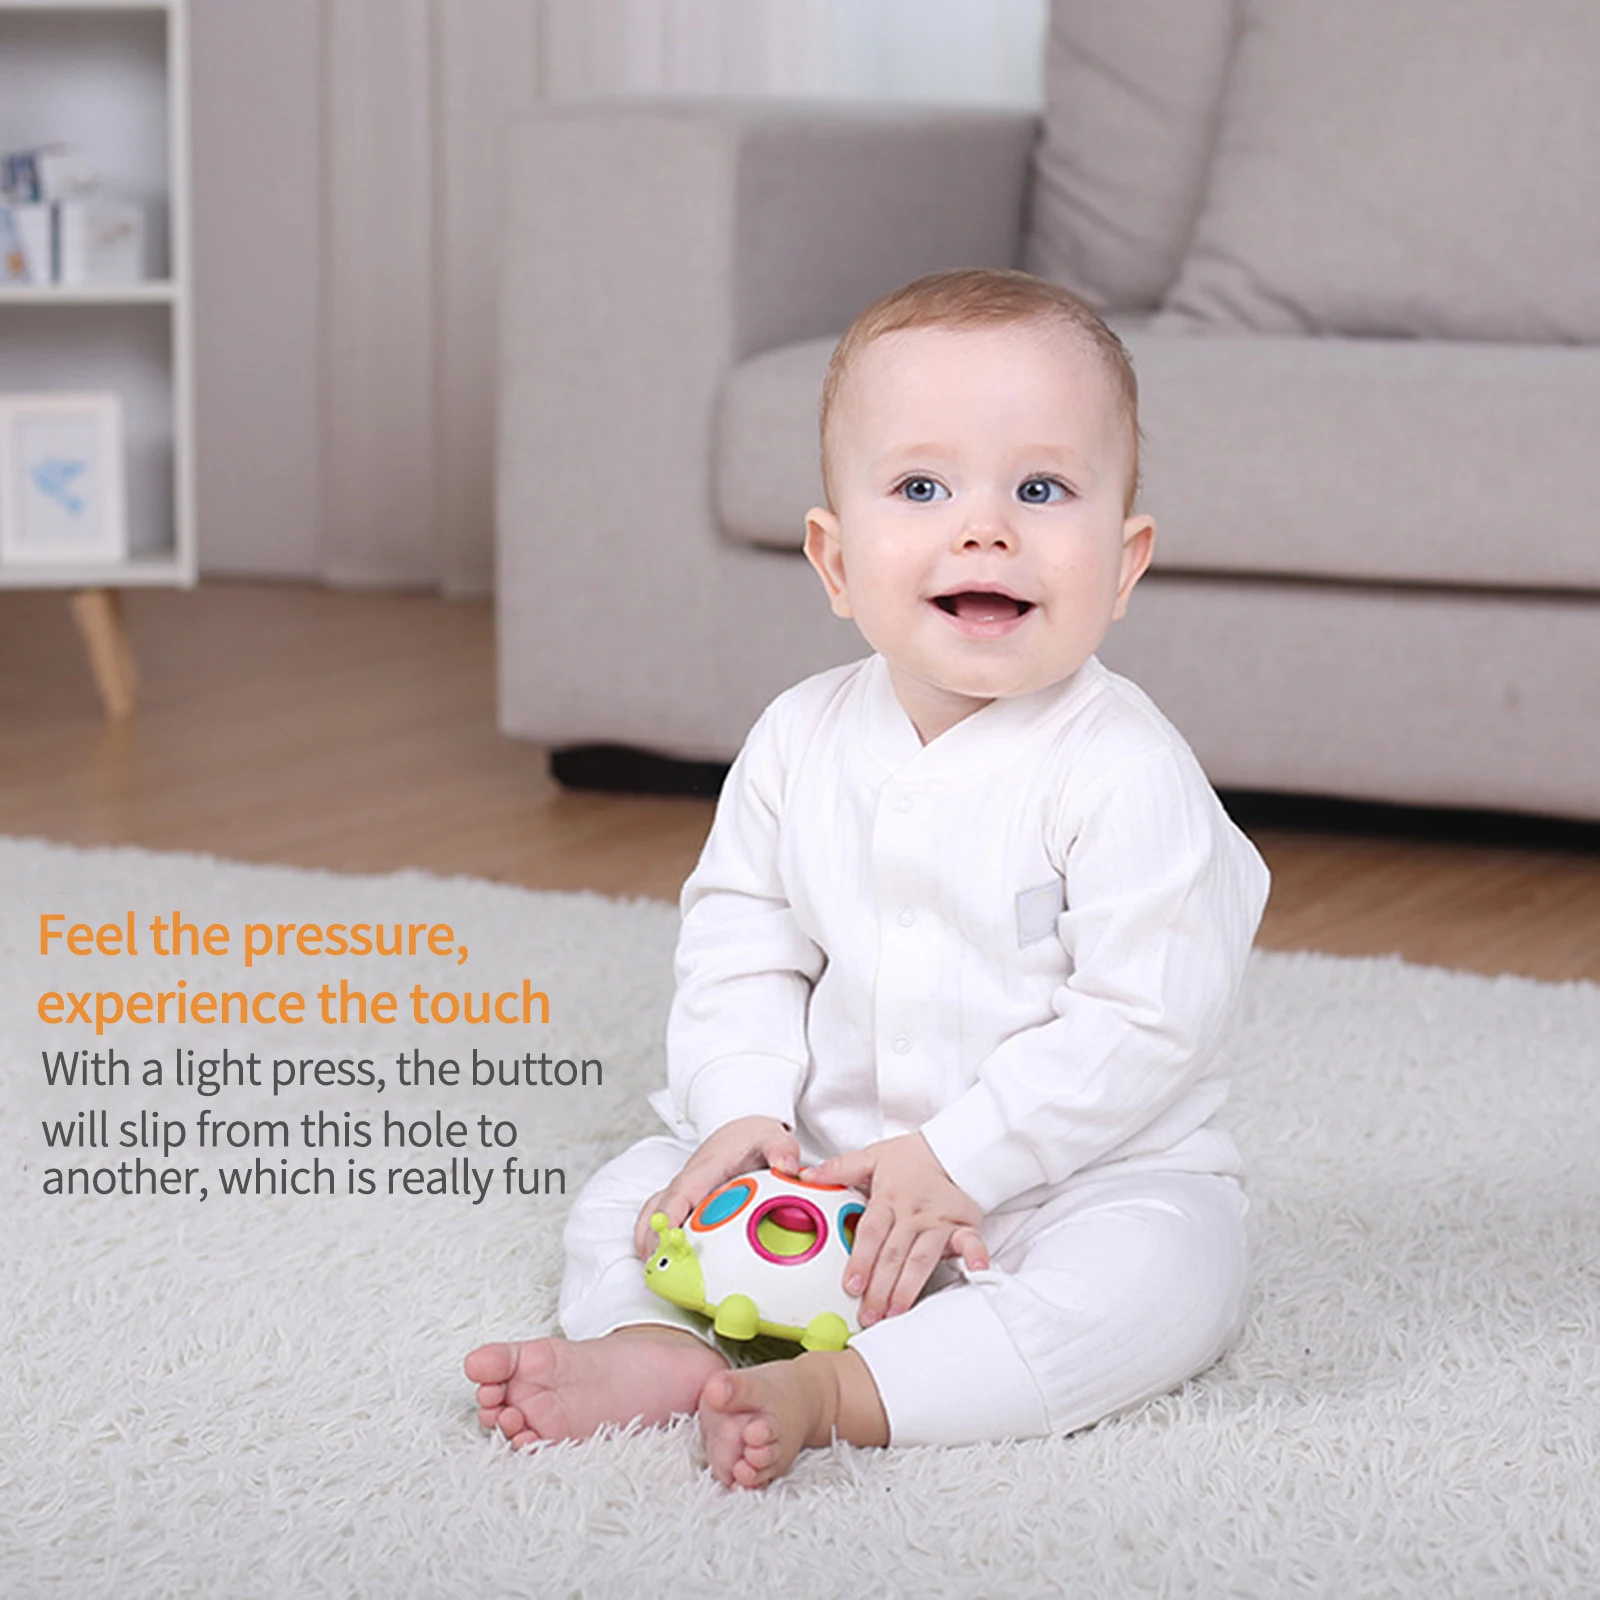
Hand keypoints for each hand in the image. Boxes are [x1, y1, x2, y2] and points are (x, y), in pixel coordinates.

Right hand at [633, 1115, 800, 1257]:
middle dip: (654, 1239)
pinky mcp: (681, 1200)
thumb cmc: (754, 1137)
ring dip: (647, 1240)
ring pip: (652, 1213)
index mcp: (707, 1168)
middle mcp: (687, 1180)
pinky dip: (649, 1237)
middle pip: (660, 1209)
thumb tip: (789, 1168)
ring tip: (653, 1273)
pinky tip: (655, 1260)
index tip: (668, 1239)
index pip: (683, 1192)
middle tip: (659, 1271)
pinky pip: (655, 1216)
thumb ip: (782, 1150)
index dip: (671, 1215)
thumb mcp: (773, 1137)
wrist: (742, 1130)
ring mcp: (681, 1190)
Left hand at [802, 1134, 987, 1325]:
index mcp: (889, 1198)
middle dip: (880, 1287)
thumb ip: (839, 1169)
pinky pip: (971, 1242)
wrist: (949, 1150)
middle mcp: (913, 1213)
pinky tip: (976, 1271)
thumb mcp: (872, 1157)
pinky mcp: (964, 1225)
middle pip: (894, 1254)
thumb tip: (805, 1176)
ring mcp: (939, 1222)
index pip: (872, 1232)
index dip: (861, 1260)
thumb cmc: (908, 1160)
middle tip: (868, 1315)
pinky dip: (975, 1256)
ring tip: (896, 1313)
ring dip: (909, 1287)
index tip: (851, 1286)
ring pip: (923, 1259)